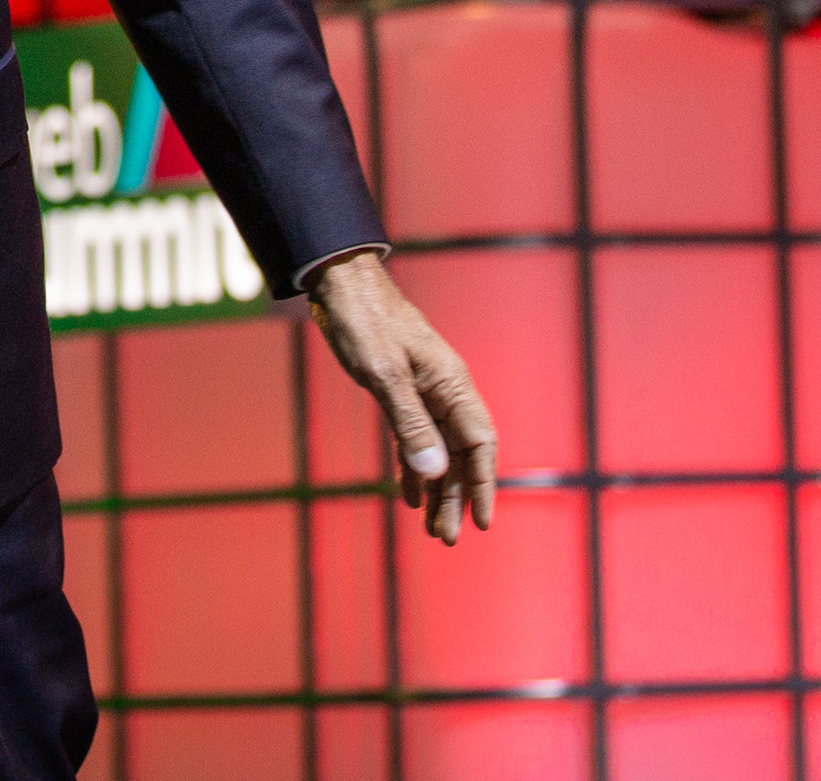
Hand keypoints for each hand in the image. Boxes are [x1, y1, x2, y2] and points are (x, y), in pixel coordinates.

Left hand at [306, 249, 497, 544]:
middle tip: (444, 538)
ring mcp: (423, 389)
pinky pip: (414, 436)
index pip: (480, 445)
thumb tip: (436, 474)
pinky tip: (408, 494)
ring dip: (435, 488)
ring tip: (429, 527)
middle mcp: (445, 390)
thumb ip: (411, 424)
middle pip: (459, 454)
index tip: (480, 523)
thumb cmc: (364, 321)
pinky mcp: (400, 388)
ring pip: (437, 449)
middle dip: (455, 497)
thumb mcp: (384, 375)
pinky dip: (412, 466)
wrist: (339, 282)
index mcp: (452, 384)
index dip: (482, 485)